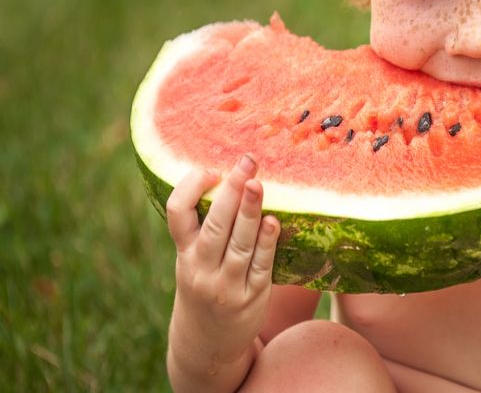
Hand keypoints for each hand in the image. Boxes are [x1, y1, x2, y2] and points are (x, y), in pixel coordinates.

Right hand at [166, 154, 279, 369]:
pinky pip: (261, 266)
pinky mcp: (251, 298)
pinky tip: (274, 222)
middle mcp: (201, 268)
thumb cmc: (203, 286)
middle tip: (246, 163)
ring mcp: (226, 285)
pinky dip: (267, 243)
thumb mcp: (192, 259)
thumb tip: (231, 179)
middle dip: (231, 191)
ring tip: (259, 184)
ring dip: (250, 212)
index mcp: (184, 253)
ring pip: (239, 244)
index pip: (177, 213)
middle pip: (215, 224)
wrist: (206, 345)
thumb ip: (204, 228)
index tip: (211, 169)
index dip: (191, 187)